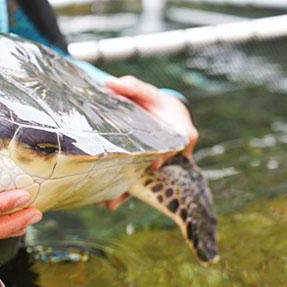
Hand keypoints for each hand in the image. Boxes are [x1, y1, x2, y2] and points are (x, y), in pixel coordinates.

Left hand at [104, 75, 198, 209]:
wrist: (161, 113)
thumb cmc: (155, 101)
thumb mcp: (146, 92)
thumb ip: (131, 87)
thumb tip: (109, 82)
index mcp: (180, 132)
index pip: (176, 145)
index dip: (165, 155)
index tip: (154, 164)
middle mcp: (173, 152)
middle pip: (157, 168)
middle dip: (139, 182)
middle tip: (121, 193)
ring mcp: (160, 162)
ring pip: (146, 180)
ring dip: (127, 192)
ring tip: (109, 204)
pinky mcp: (146, 168)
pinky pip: (137, 181)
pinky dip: (123, 190)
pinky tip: (106, 200)